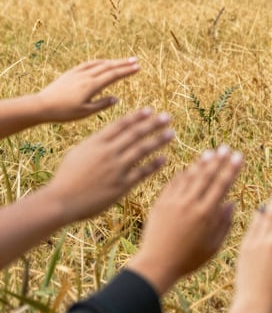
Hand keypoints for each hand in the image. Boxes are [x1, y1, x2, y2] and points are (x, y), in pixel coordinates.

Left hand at [35, 58, 140, 121]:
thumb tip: (116, 98)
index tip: (138, 67)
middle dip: (123, 63)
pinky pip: (88, 64)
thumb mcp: (85, 112)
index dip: (126, 71)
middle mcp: (86, 76)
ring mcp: (78, 73)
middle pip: (108, 66)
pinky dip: (99, 61)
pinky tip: (103, 62)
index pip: (113, 75)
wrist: (41, 106)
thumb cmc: (63, 112)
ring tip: (123, 61)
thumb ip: (102, 104)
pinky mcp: (71, 73)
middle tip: (135, 60)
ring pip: (99, 64)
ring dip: (113, 61)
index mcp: (91, 86)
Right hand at [44, 107, 173, 222]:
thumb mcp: (79, 152)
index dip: (137, 116)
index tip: (151, 110)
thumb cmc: (66, 177)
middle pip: (135, 134)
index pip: (121, 125)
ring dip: (158, 140)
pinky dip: (154, 164)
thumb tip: (111, 134)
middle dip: (153, 124)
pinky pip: (142, 172)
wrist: (60, 201)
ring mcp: (116, 169)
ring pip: (142, 150)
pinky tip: (164, 158)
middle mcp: (108, 153)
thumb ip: (96, 142)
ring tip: (171, 133)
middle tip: (168, 117)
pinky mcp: (121, 185)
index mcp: (96, 142)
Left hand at [128, 146, 242, 295]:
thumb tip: (231, 203)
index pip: (222, 184)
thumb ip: (224, 224)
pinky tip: (189, 168)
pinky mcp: (161, 203)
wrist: (156, 264)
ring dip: (201, 163)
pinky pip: (174, 183)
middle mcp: (190, 204)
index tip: (239, 156)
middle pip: (207, 176)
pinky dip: (183, 174)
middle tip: (226, 148)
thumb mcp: (212, 247)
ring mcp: (174, 202)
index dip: (231, 168)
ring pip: (190, 176)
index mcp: (206, 214)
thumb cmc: (188, 260)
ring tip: (210, 152)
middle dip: (218, 160)